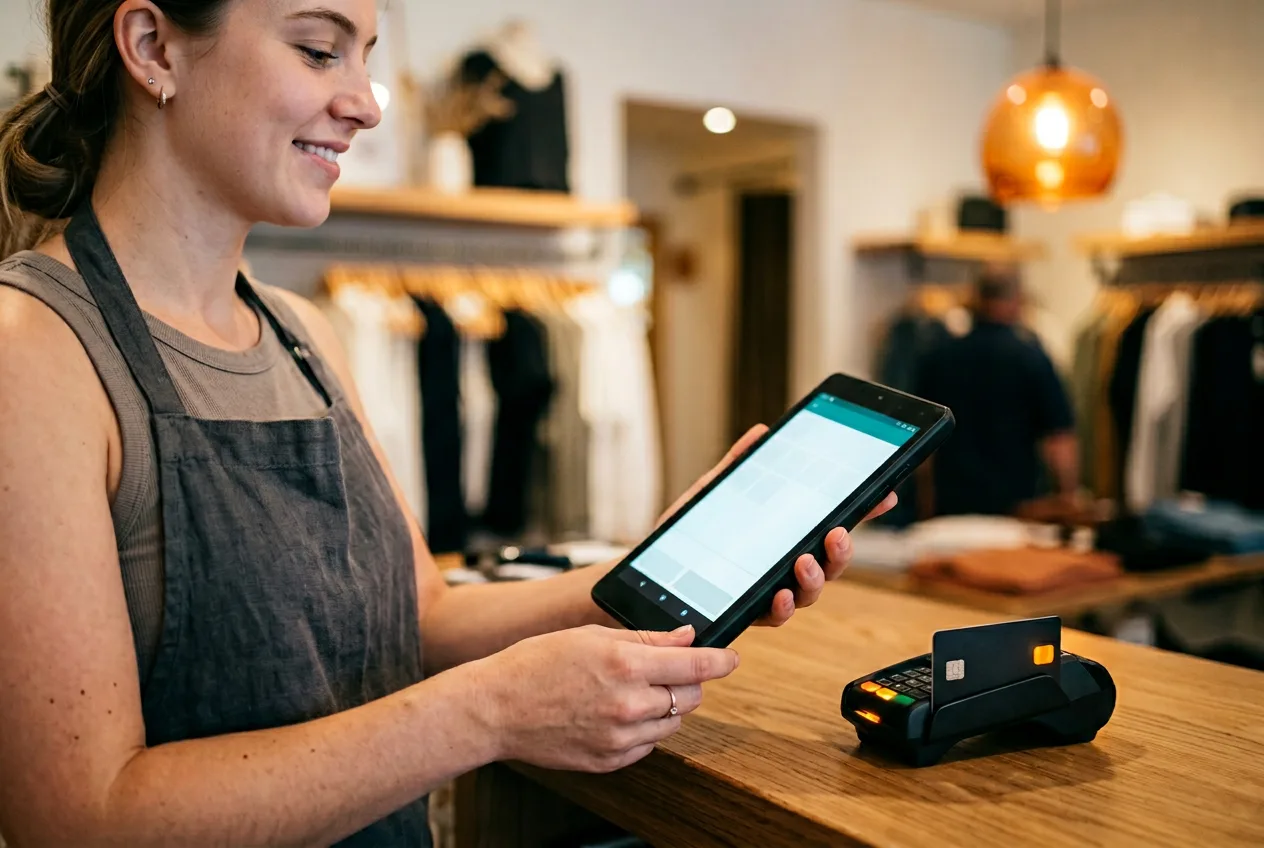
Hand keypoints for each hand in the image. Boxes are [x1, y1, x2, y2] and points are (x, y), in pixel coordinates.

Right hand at [479, 624, 737, 772]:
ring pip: (673, 723)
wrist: (496, 709)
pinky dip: (645, 729)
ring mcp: (620, 738)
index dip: (720, 660)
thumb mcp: (592, 637)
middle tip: (669, 668)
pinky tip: (618, 712)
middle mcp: (628, 705)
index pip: (694, 665)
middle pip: (690, 696)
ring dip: (667, 706)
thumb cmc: (536, 664)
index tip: (730, 658)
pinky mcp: (610, 760)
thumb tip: (687, 637)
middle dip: (688, 680)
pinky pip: (648, 745)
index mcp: (626, 666)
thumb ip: (646, 639)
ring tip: (635, 690)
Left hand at [660, 425, 898, 627]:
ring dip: (816, 578)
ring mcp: (770, 590)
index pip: (831, 523)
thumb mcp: (712, 493)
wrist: (651, 572)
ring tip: (806, 562)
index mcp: (786, 535)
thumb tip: (760, 432)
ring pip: (809, 591)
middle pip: (830, 562)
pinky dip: (783, 605)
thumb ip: (738, 466)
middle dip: (843, 550)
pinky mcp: (748, 611)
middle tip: (839, 534)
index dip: (862, 512)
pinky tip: (781, 592)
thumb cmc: (687, 534)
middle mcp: (785, 565)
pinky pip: (775, 614)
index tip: (885, 495)